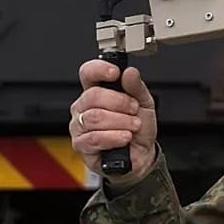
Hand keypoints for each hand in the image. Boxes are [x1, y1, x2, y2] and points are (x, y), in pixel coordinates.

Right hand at [70, 59, 158, 176]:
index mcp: (96, 91)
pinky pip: (94, 138)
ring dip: (120, 121)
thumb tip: (129, 72)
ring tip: (133, 126)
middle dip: (119, 102)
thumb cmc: (138, 128)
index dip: (99, 69)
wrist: (142, 155)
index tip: (115, 73)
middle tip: (134, 109)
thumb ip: (136, 87)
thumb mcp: (144, 103)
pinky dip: (114, 137)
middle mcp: (84, 107)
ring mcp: (80, 125)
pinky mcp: (81, 145)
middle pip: (92, 96)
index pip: (88, 73)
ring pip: (94, 117)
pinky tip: (125, 137)